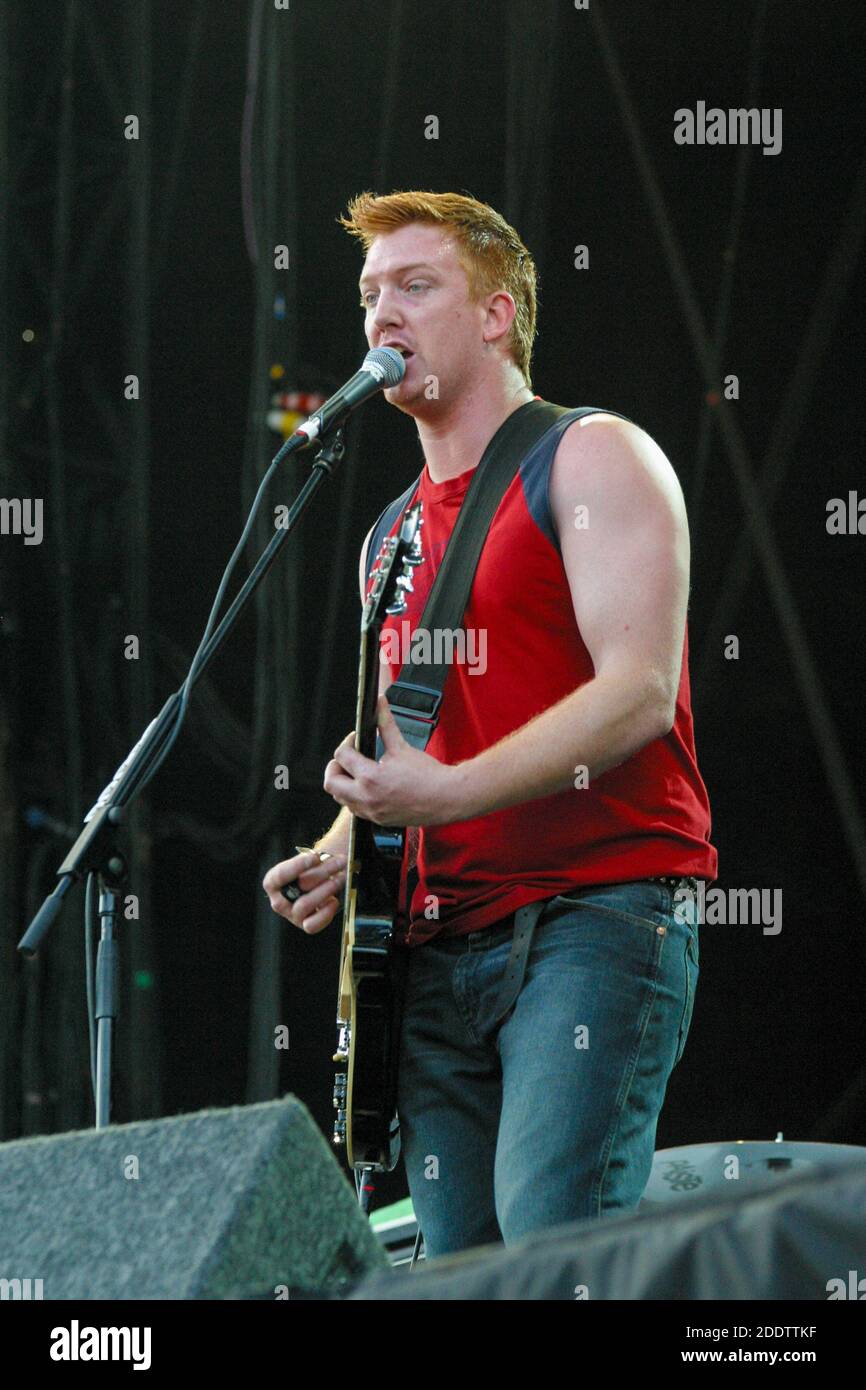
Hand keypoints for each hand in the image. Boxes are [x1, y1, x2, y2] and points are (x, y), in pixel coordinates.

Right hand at [262, 849, 346, 933]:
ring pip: (305, 904)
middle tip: (340, 862)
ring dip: (327, 889)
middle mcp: (278, 901)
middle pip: (299, 886)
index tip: (315, 856)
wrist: (318, 884)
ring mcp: (292, 915)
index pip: (280, 875)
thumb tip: (321, 860)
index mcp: (273, 883)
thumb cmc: (310, 871)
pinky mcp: (305, 925)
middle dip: (323, 872)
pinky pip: (313, 924)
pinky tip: (334, 900)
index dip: (298, 865)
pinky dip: (326, 912)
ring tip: (341, 878)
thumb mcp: (307, 863)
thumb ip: (310, 862)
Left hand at [323, 695, 463, 827]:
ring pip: (341, 798)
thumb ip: (386, 724)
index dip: (346, 742)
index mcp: (371, 777)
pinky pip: (355, 809)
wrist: (446, 797)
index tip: (355, 739)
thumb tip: (380, 702)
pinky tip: (368, 787)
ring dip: (344, 783)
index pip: (341, 756)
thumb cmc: (428, 775)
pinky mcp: (378, 820)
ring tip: (357, 771)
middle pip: (331, 783)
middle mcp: (367, 797)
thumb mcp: (402, 747)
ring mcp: (372, 811)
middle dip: (335, 767)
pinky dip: (355, 797)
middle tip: (347, 758)